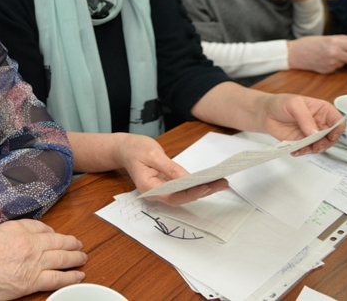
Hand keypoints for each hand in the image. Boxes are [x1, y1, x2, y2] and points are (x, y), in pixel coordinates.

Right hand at [0, 220, 85, 299]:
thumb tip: (16, 241)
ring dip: (75, 257)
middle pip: (57, 241)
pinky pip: (58, 278)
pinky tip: (79, 275)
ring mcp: (33, 262)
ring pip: (62, 258)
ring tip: (83, 257)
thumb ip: (8, 235)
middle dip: (70, 243)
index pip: (41, 227)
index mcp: (17, 228)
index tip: (54, 235)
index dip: (51, 232)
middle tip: (77, 243)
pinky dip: (71, 277)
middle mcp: (29, 243)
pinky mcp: (32, 281)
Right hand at [113, 133, 228, 205]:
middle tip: (221, 183)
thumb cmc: (135, 148)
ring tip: (221, 182)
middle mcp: (155, 193)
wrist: (125, 148)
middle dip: (202, 192)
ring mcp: (160, 191)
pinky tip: (210, 181)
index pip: (172, 196)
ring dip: (202, 190)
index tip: (206, 186)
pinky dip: (196, 185)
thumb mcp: (152, 154)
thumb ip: (169, 168)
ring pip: (183, 195)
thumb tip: (187, 179)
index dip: (190, 193)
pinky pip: (182, 189)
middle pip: (181, 198)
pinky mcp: (166, 186)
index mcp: (148, 187)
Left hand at [254, 93, 344, 154]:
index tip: (329, 136)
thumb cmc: (281, 103)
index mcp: (323, 111)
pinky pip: (308, 150)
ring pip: (321, 146)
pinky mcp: (303, 142)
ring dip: (314, 150)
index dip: (337, 130)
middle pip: (332, 137)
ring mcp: (312, 134)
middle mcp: (320, 123)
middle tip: (314, 145)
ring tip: (302, 148)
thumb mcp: (294, 104)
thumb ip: (305, 118)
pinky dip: (303, 152)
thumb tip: (315, 133)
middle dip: (325, 144)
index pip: (338, 121)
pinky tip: (295, 151)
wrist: (266, 113)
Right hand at [288, 35, 346, 73]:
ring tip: (329, 55)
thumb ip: (340, 39)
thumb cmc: (306, 44)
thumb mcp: (324, 37)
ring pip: (345, 63)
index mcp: (334, 43)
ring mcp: (331, 64)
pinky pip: (337, 68)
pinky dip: (334, 65)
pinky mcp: (327, 71)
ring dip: (341, 60)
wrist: (293, 54)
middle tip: (341, 51)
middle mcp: (334, 54)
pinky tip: (324, 60)